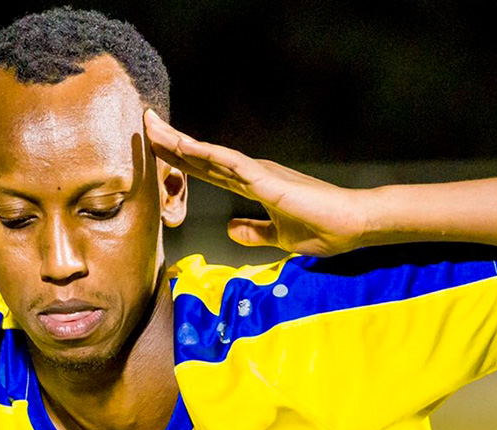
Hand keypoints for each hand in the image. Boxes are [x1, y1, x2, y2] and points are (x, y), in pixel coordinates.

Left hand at [145, 110, 368, 256]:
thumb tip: (229, 230)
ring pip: (210, 154)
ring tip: (152, 126)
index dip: (178, 159)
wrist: (353, 227)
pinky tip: (186, 146)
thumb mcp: (278, 238)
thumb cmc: (322, 229)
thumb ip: (253, 232)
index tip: (154, 148)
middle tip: (143, 123)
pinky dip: (208, 154)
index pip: (205, 170)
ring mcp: (258, 173)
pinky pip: (232, 164)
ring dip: (179, 141)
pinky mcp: (268, 179)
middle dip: (169, 142)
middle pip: (200, 157)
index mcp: (250, 185)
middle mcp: (250, 173)